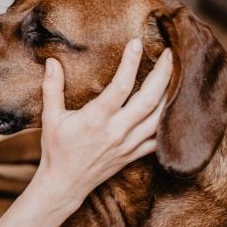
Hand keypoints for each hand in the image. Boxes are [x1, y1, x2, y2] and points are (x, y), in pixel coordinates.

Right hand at [35, 39, 172, 212]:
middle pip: (149, 100)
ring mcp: (128, 144)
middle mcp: (116, 131)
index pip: (120, 86)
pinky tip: (176, 107)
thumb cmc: (57, 149)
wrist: (64, 184)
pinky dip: (169, 123)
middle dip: (163, 74)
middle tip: (169, 54)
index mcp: (96, 119)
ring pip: (159, 118)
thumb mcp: (50, 118)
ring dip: (170, 95)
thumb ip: (51, 88)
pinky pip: (158, 139)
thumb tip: (52, 61)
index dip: (130, 63)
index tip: (136, 43)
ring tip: (177, 74)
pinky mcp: (133, 155)